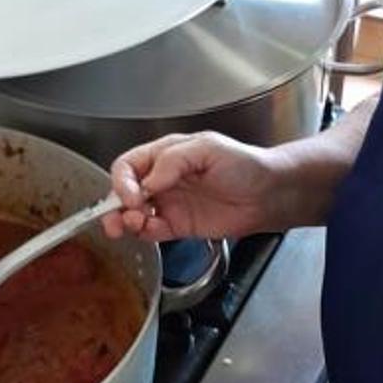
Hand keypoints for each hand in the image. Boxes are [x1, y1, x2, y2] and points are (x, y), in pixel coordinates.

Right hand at [102, 132, 279, 242]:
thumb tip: (148, 181)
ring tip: (133, 224)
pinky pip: (152, 232)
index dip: (123, 181)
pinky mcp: (179, 226)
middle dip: (115, 205)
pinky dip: (145, 233)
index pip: (129, 166)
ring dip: (126, 221)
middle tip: (118, 218)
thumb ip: (174, 161)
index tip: (131, 195)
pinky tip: (149, 231)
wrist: (268, 194)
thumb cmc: (244, 164)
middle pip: (124, 191)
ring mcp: (170, 204)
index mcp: (166, 155)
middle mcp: (163, 179)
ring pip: (134, 214)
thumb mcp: (208, 149)